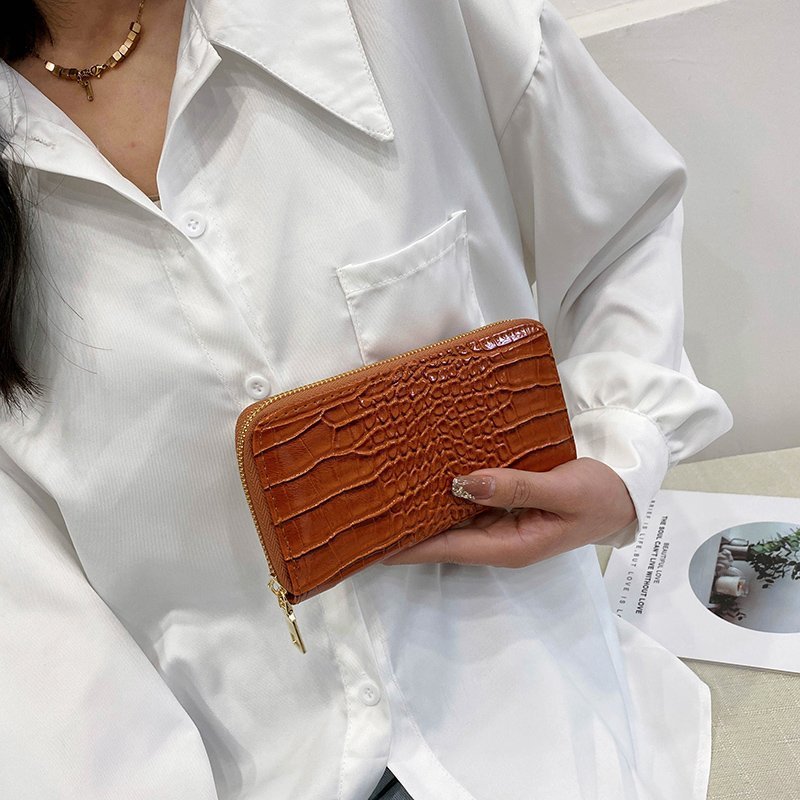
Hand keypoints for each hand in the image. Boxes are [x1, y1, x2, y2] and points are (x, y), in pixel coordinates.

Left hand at [381, 457, 635, 566]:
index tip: (372, 541)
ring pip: (454, 521)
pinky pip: (470, 504)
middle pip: (444, 538)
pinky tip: (428, 477)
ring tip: (387, 493)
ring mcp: (502, 525)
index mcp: (510, 546)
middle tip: (368, 509)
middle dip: (408, 528)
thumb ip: (514, 488)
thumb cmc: (598, 495)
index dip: (408, 546)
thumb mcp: (561, 491)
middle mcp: (499, 540)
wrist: (626, 492)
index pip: (447, 548)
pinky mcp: (507, 508)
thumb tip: (463, 482)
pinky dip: (448, 494)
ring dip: (424, 509)